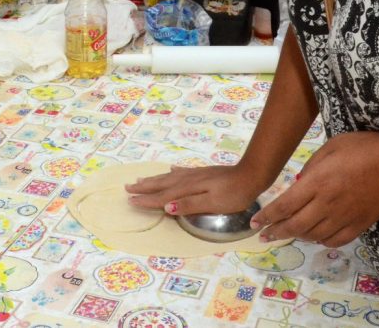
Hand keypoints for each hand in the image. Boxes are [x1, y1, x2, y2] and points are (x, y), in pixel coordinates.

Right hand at [125, 164, 266, 215]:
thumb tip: (166, 207)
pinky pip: (181, 172)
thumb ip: (189, 205)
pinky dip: (172, 172)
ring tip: (141, 180)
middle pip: (162, 185)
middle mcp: (188, 180)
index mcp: (188, 189)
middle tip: (127, 187)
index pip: (163, 197)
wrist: (251, 175)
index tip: (130, 201)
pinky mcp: (202, 173)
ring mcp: (195, 175)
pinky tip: (171, 170)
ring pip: (168, 177)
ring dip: (154, 180)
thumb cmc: (233, 194)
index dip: (147, 200)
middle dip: (145, 187)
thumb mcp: (212, 203)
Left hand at [251, 131, 378, 247]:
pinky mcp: (359, 225)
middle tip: (264, 236)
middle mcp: (327, 204)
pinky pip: (334, 241)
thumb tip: (299, 184)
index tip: (255, 223)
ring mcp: (344, 217)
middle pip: (295, 226)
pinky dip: (321, 241)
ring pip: (313, 236)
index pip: (285, 205)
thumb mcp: (332, 147)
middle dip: (276, 232)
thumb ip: (311, 167)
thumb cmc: (365, 148)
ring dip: (297, 236)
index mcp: (318, 182)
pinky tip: (316, 236)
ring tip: (287, 233)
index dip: (267, 217)